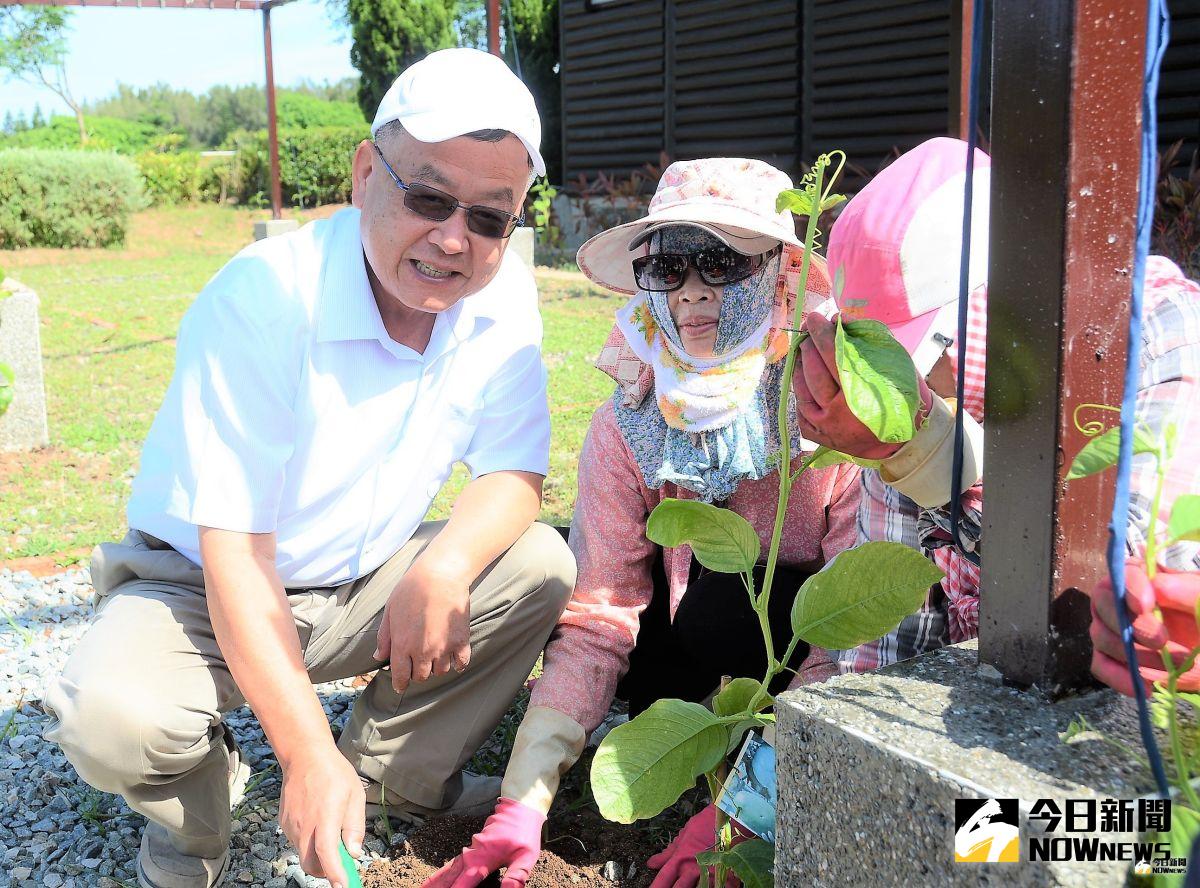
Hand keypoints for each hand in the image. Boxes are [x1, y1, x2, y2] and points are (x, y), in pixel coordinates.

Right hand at [278, 747, 364, 887]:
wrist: (305, 756)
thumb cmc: (334, 773)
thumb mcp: (355, 794)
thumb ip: (355, 826)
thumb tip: (354, 853)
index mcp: (325, 817)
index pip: (327, 854)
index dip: (335, 874)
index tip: (343, 885)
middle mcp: (304, 824)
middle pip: (310, 864)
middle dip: (325, 871)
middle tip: (340, 864)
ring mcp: (291, 824)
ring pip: (302, 854)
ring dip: (316, 855)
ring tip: (329, 833)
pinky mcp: (284, 822)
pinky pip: (296, 842)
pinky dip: (308, 843)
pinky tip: (317, 823)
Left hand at [375, 560, 471, 693]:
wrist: (440, 574)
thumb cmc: (411, 589)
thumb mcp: (390, 611)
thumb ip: (385, 637)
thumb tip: (378, 657)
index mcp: (402, 645)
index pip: (401, 676)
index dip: (400, 683)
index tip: (401, 685)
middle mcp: (423, 651)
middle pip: (421, 677)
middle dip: (417, 673)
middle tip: (418, 663)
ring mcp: (444, 647)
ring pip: (441, 671)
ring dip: (436, 666)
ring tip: (435, 655)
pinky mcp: (461, 641)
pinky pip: (461, 663)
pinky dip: (457, 664)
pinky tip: (454, 659)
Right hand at [421, 798, 545, 887]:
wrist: (519, 807)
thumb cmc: (524, 832)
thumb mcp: (527, 856)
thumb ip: (516, 876)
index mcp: (483, 858)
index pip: (464, 882)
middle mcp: (472, 854)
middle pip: (450, 875)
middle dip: (437, 885)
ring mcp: (471, 849)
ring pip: (449, 868)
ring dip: (437, 880)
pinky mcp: (473, 847)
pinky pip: (455, 862)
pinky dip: (445, 872)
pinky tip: (441, 879)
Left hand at [647, 804, 743, 887]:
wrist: (732, 816)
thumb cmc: (707, 823)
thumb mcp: (685, 835)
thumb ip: (668, 853)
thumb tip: (651, 863)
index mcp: (680, 859)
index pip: (663, 879)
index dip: (656, 887)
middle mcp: (692, 870)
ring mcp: (709, 875)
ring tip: (691, 887)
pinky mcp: (726, 878)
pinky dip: (714, 887)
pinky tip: (709, 885)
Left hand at [792, 312, 931, 459]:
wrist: (905, 439)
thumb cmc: (901, 395)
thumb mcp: (894, 364)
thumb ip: (867, 340)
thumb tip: (839, 319)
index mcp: (861, 393)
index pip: (833, 356)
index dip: (822, 334)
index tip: (814, 318)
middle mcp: (838, 413)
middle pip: (814, 372)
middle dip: (809, 347)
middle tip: (810, 333)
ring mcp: (825, 426)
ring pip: (802, 389)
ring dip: (801, 365)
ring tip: (806, 351)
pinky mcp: (817, 435)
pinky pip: (800, 407)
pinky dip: (801, 389)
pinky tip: (805, 377)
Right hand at [1088, 559, 1199, 695]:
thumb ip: (1189, 590)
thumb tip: (1159, 585)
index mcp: (1145, 580)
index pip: (1124, 573)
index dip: (1130, 589)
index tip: (1147, 606)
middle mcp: (1121, 602)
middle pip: (1102, 604)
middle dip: (1129, 625)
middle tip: (1160, 641)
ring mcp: (1113, 631)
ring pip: (1102, 637)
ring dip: (1134, 654)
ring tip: (1172, 666)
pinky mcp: (1112, 659)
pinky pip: (1101, 666)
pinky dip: (1119, 678)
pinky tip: (1145, 688)